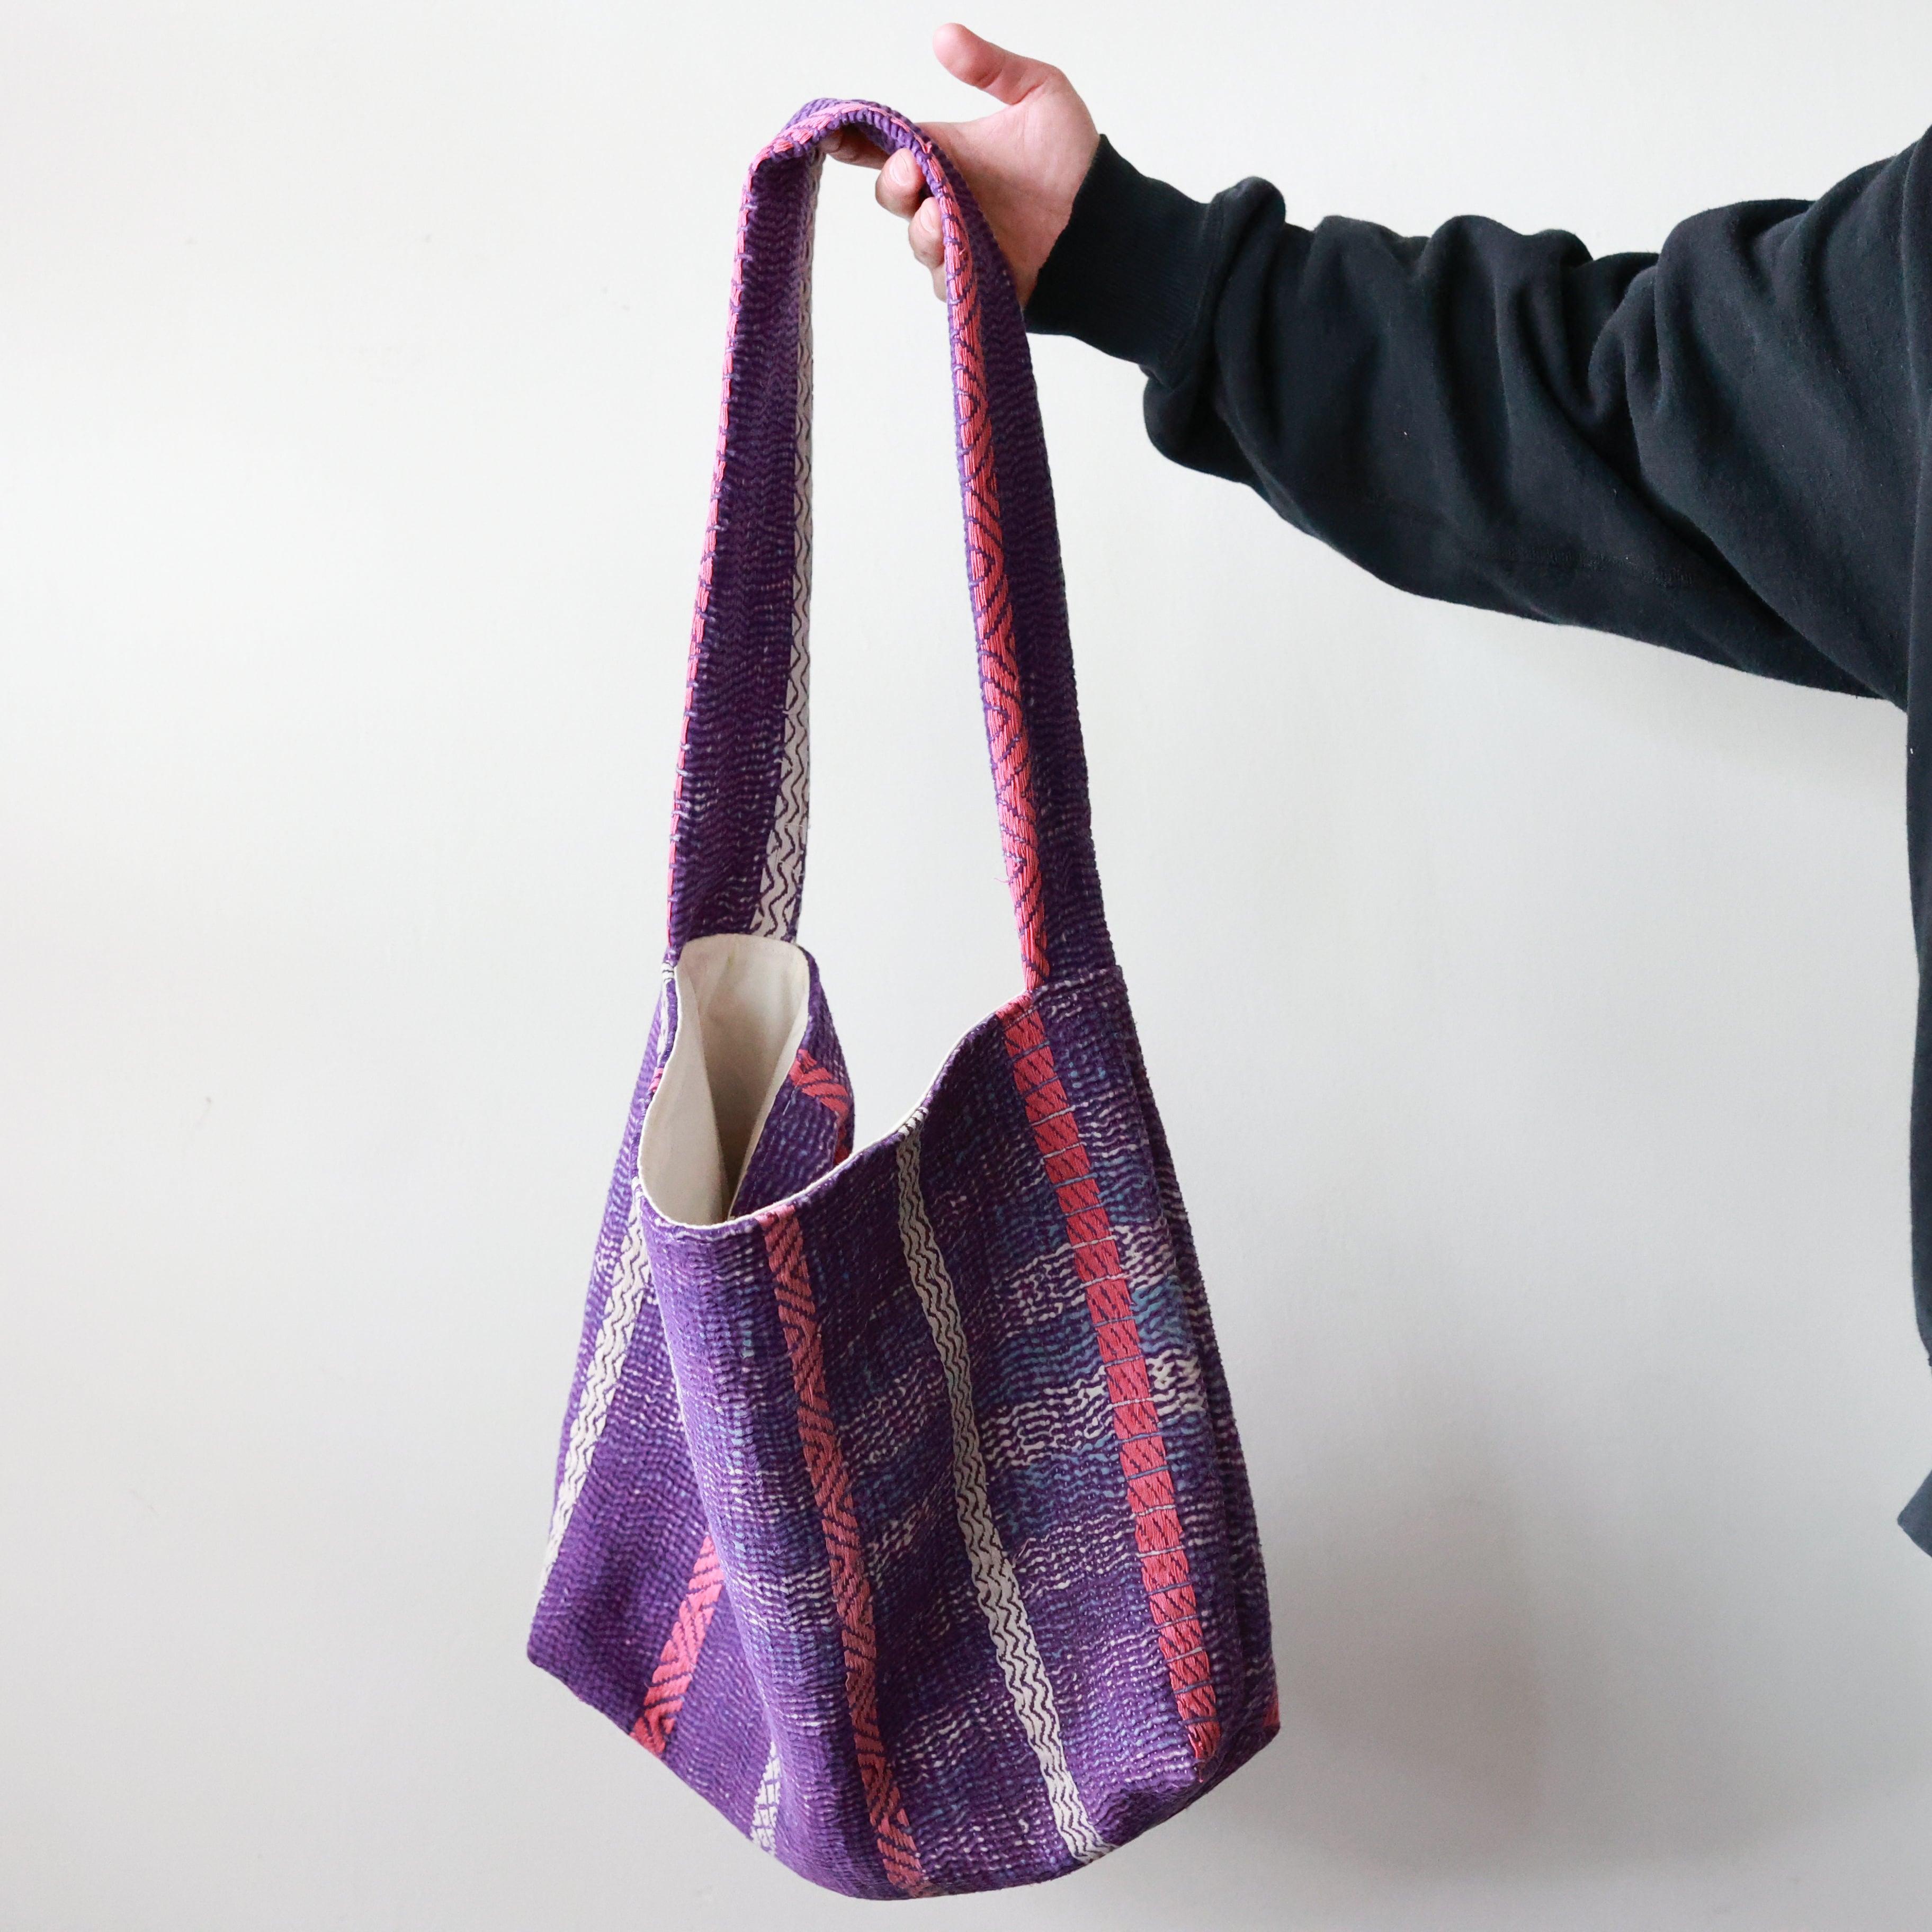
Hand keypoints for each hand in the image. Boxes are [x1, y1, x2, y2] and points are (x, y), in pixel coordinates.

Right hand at [825, 24, 1098, 304]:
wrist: (1104, 221)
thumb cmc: (1075, 157)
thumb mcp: (1039, 94)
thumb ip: (991, 67)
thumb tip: (943, 35)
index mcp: (947, 151)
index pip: (887, 144)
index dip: (856, 140)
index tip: (836, 134)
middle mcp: (944, 196)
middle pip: (892, 193)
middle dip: (894, 182)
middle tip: (914, 172)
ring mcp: (956, 239)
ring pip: (915, 237)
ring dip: (923, 226)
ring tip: (945, 214)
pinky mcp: (972, 279)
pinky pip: (942, 279)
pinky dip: (947, 266)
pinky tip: (961, 250)